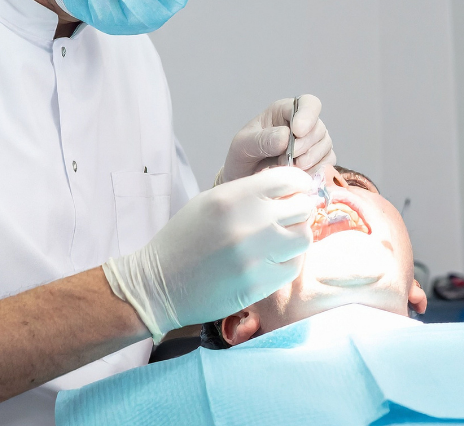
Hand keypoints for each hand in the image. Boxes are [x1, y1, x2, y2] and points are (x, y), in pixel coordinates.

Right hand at [101, 167, 315, 343]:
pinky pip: (292, 267)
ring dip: (295, 237)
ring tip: (280, 240)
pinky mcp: (259, 284)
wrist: (160, 284)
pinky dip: (286, 262)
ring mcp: (255, 256)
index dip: (299, 183)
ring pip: (303, 238)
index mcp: (233, 197)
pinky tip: (270, 260)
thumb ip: (249, 192)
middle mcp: (248, 223)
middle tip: (289, 216)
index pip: (288, 179)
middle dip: (299, 210)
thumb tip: (289, 188)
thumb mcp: (210, 201)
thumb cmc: (185, 239)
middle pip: (302, 208)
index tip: (299, 190)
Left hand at [219, 94, 335, 183]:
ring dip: (309, 160)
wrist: (245, 180)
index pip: (308, 104)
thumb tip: (285, 137)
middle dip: (303, 146)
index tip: (297, 132)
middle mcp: (304, 125)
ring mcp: (314, 144)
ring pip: (325, 147)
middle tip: (284, 159)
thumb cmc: (243, 157)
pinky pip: (327, 165)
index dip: (307, 116)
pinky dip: (315, 172)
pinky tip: (298, 176)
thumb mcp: (243, 145)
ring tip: (287, 168)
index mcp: (285, 112)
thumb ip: (262, 140)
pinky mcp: (319, 162)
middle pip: (319, 128)